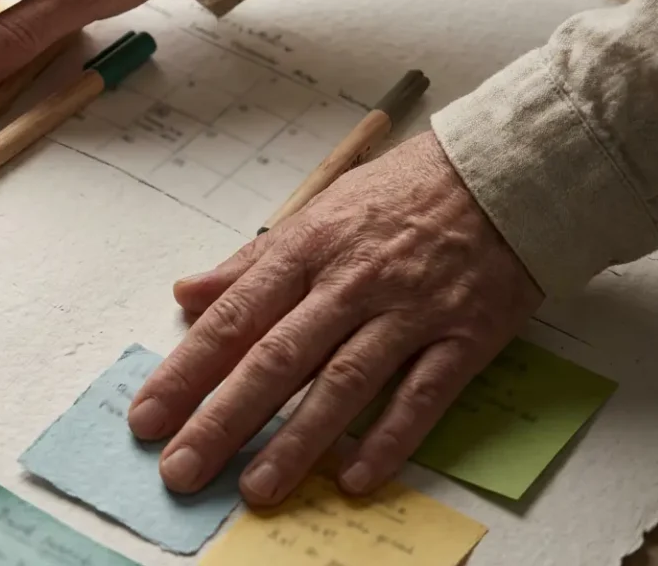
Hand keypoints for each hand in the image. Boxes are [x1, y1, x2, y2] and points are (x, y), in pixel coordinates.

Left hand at [127, 132, 542, 504]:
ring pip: (344, 383)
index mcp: (307, 248)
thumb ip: (251, 260)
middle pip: (277, 358)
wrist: (508, 170)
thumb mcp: (318, 210)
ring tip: (256, 488)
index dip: (187, 371)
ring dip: (298, 440)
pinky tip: (356, 479)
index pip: (233, 317)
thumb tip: (187, 292)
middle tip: (182, 470)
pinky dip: (390, 438)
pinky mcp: (465, 335)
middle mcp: (352, 281)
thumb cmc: (402, 192)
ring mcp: (410, 310)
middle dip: (224, 418)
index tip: (148, 418)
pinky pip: (424, 395)